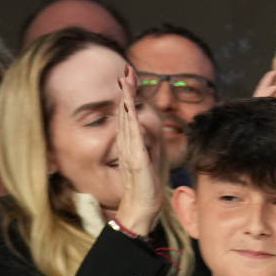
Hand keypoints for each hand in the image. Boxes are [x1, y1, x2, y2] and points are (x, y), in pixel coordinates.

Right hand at [111, 64, 162, 235]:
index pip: (129, 114)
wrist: (142, 205)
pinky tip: (128, 107)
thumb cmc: (146, 185)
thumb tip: (146, 133)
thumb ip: (146, 145)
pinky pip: (131, 136)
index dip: (129, 96)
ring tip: (125, 81)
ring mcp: (129, 150)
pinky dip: (129, 120)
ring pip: (126, 119)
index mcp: (130, 143)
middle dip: (126, 90)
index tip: (129, 78)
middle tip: (125, 70)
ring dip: (126, 99)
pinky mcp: (135, 159)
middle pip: (125, 111)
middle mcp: (127, 143)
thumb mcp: (150, 159)